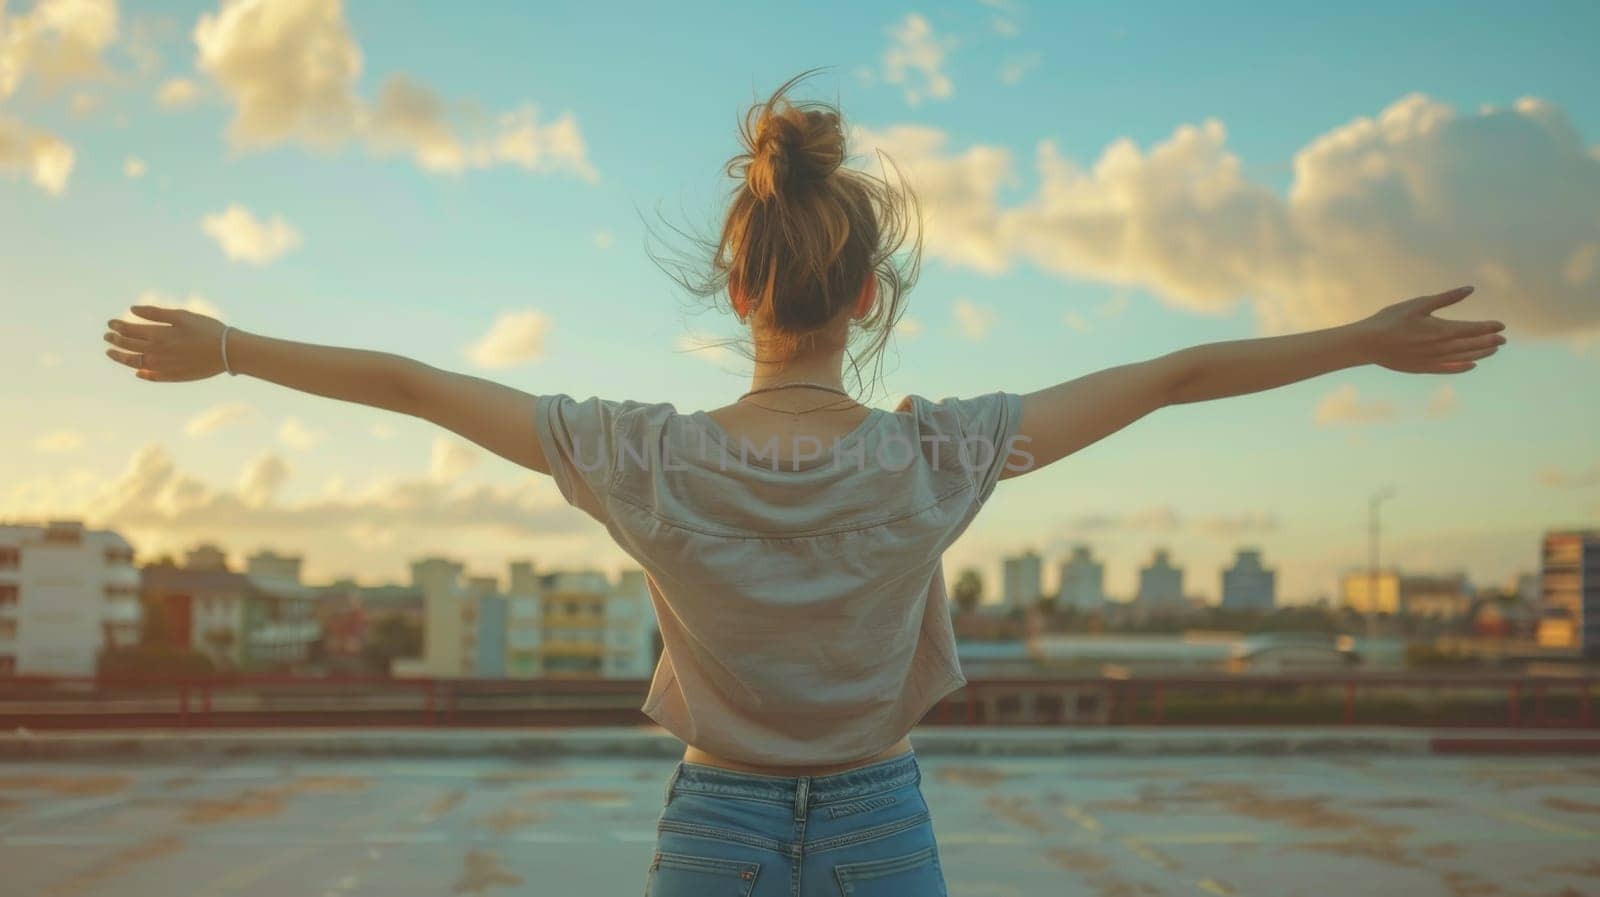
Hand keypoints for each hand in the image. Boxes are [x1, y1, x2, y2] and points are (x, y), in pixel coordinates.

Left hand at [103, 305, 227, 381]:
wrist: (228, 352)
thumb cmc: (207, 329)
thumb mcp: (182, 316)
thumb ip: (155, 313)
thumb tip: (132, 310)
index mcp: (158, 335)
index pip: (130, 330)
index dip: (118, 326)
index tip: (110, 323)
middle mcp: (157, 353)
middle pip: (129, 347)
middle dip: (115, 341)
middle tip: (107, 337)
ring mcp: (164, 366)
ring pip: (136, 363)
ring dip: (122, 358)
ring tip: (112, 354)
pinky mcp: (174, 376)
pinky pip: (153, 376)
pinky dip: (143, 373)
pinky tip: (139, 372)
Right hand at [1356, 286, 1505, 373]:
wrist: (1367, 343)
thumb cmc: (1391, 319)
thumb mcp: (1418, 304)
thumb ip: (1446, 298)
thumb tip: (1470, 289)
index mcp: (1441, 330)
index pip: (1472, 329)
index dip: (1489, 327)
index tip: (1501, 325)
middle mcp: (1441, 348)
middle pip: (1472, 345)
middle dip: (1489, 341)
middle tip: (1503, 339)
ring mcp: (1432, 360)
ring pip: (1464, 358)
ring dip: (1480, 354)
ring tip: (1493, 350)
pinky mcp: (1423, 368)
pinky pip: (1449, 369)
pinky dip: (1462, 367)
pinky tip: (1471, 365)